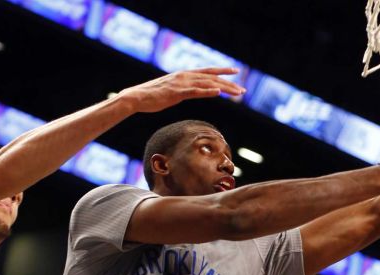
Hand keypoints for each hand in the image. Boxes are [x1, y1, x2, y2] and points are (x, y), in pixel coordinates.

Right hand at [118, 67, 245, 112]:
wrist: (136, 97)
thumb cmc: (152, 96)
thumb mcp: (171, 90)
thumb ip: (182, 89)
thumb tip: (189, 92)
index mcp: (184, 75)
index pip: (207, 71)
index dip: (222, 71)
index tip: (235, 72)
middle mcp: (185, 76)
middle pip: (211, 78)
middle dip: (229, 83)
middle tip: (243, 90)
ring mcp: (181, 84)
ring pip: (207, 84)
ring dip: (224, 88)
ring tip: (237, 93)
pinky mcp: (177, 92)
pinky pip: (195, 91)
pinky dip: (208, 91)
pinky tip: (218, 93)